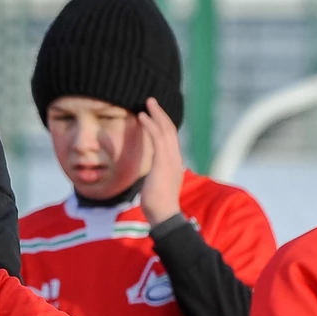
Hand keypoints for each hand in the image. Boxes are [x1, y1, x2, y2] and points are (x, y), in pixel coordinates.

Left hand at [137, 97, 184, 224]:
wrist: (164, 214)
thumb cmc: (158, 204)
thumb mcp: (157, 184)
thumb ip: (156, 175)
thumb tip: (151, 175)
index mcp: (173, 162)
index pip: (170, 138)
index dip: (163, 124)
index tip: (154, 114)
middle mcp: (175, 157)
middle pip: (170, 129)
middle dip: (160, 114)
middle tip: (151, 101)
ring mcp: (171, 158)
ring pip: (165, 130)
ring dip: (155, 114)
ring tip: (147, 103)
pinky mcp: (163, 161)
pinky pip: (157, 138)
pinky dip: (150, 125)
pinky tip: (142, 116)